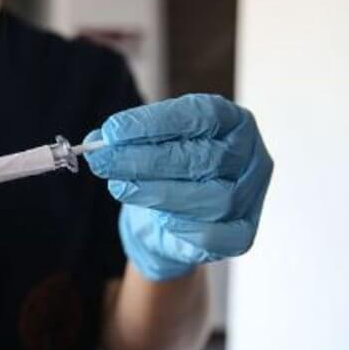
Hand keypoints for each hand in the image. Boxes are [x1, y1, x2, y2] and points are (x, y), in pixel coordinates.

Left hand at [85, 94, 272, 280]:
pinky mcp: (242, 233)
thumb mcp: (143, 145)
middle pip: (202, 158)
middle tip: (104, 161)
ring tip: (120, 188)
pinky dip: (185, 226)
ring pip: (212, 197)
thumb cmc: (163, 171)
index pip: (200, 115)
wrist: (166, 219)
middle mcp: (249, 155)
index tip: (113, 130)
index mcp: (232, 121)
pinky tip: (157, 217)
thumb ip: (123, 141)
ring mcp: (251, 196)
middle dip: (145, 160)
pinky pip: (219, 235)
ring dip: (158, 193)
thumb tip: (97, 140)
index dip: (154, 122)